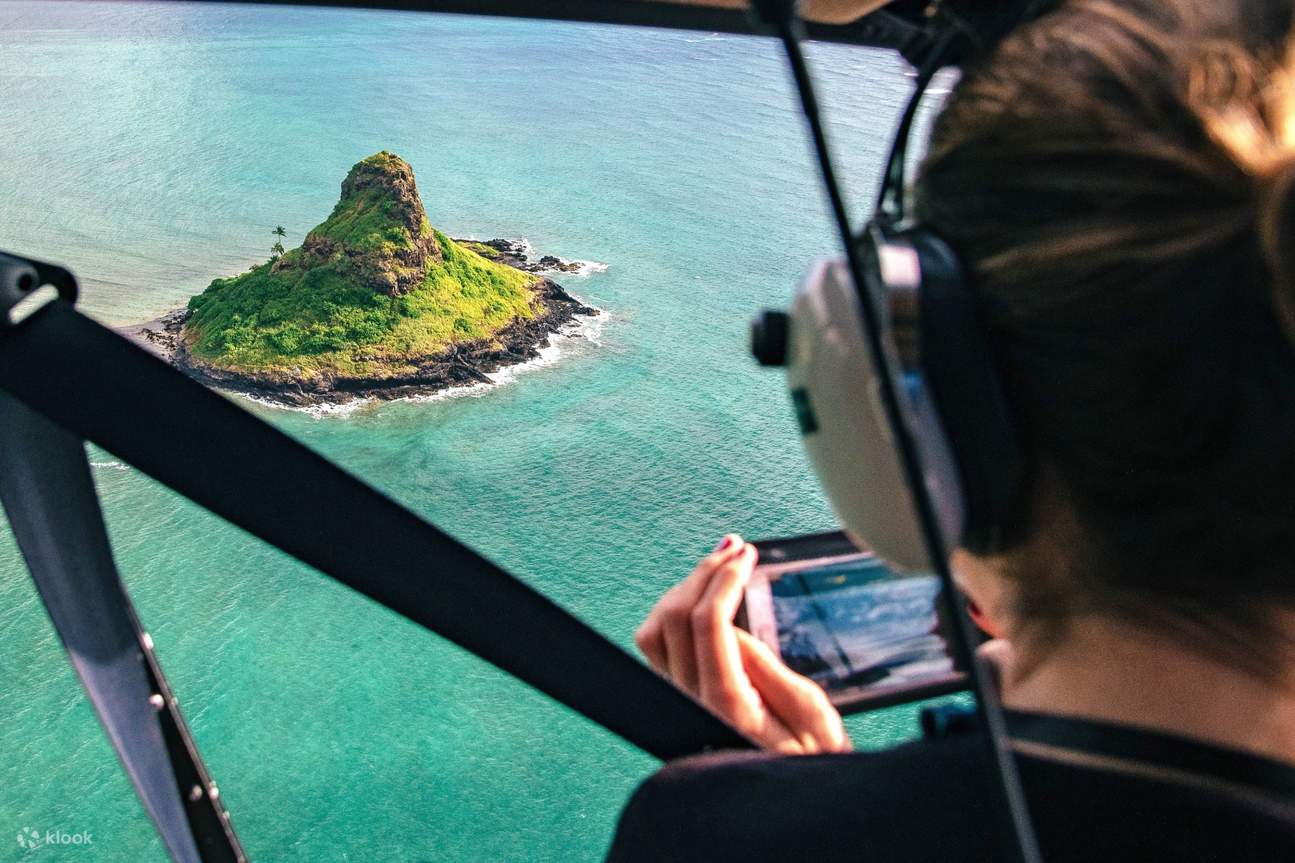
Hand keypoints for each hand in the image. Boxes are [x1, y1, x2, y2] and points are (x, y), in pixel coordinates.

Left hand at [635, 535, 850, 753]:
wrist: (787, 808)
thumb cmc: (810, 766)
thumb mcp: (811, 715)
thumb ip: (768, 669)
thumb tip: (732, 624)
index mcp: (728, 706)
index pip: (708, 623)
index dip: (724, 579)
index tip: (747, 556)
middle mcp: (691, 704)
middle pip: (674, 617)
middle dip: (705, 573)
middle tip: (735, 549)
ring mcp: (677, 703)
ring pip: (655, 629)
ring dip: (684, 589)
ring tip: (718, 567)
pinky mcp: (674, 702)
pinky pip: (656, 647)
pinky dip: (673, 612)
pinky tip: (701, 599)